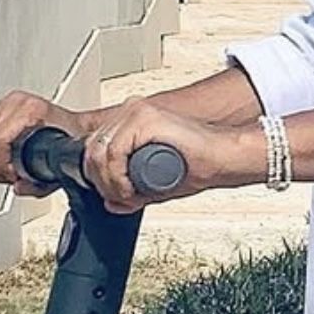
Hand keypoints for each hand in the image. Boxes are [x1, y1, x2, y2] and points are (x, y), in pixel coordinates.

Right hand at [0, 92, 87, 196]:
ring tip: (2, 171)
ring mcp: (6, 103)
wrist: (79, 129)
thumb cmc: (73, 142)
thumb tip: (17, 187)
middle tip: (7, 178)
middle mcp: (16, 103)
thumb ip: (38, 183)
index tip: (11, 178)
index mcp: (30, 110)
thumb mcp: (60, 165)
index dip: (0, 166)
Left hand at [80, 96, 267, 213]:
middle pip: (91, 149)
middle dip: (101, 182)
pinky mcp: (144, 118)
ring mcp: (136, 112)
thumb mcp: (153, 183)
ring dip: (109, 183)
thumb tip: (110, 202)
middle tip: (120, 199)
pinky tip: (131, 189)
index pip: (94, 146)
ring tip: (129, 196)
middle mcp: (130, 111)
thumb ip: (131, 190)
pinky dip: (117, 177)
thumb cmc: (197, 165)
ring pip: (100, 152)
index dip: (98, 176)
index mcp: (130, 120)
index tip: (115, 196)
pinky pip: (115, 152)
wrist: (222, 159)